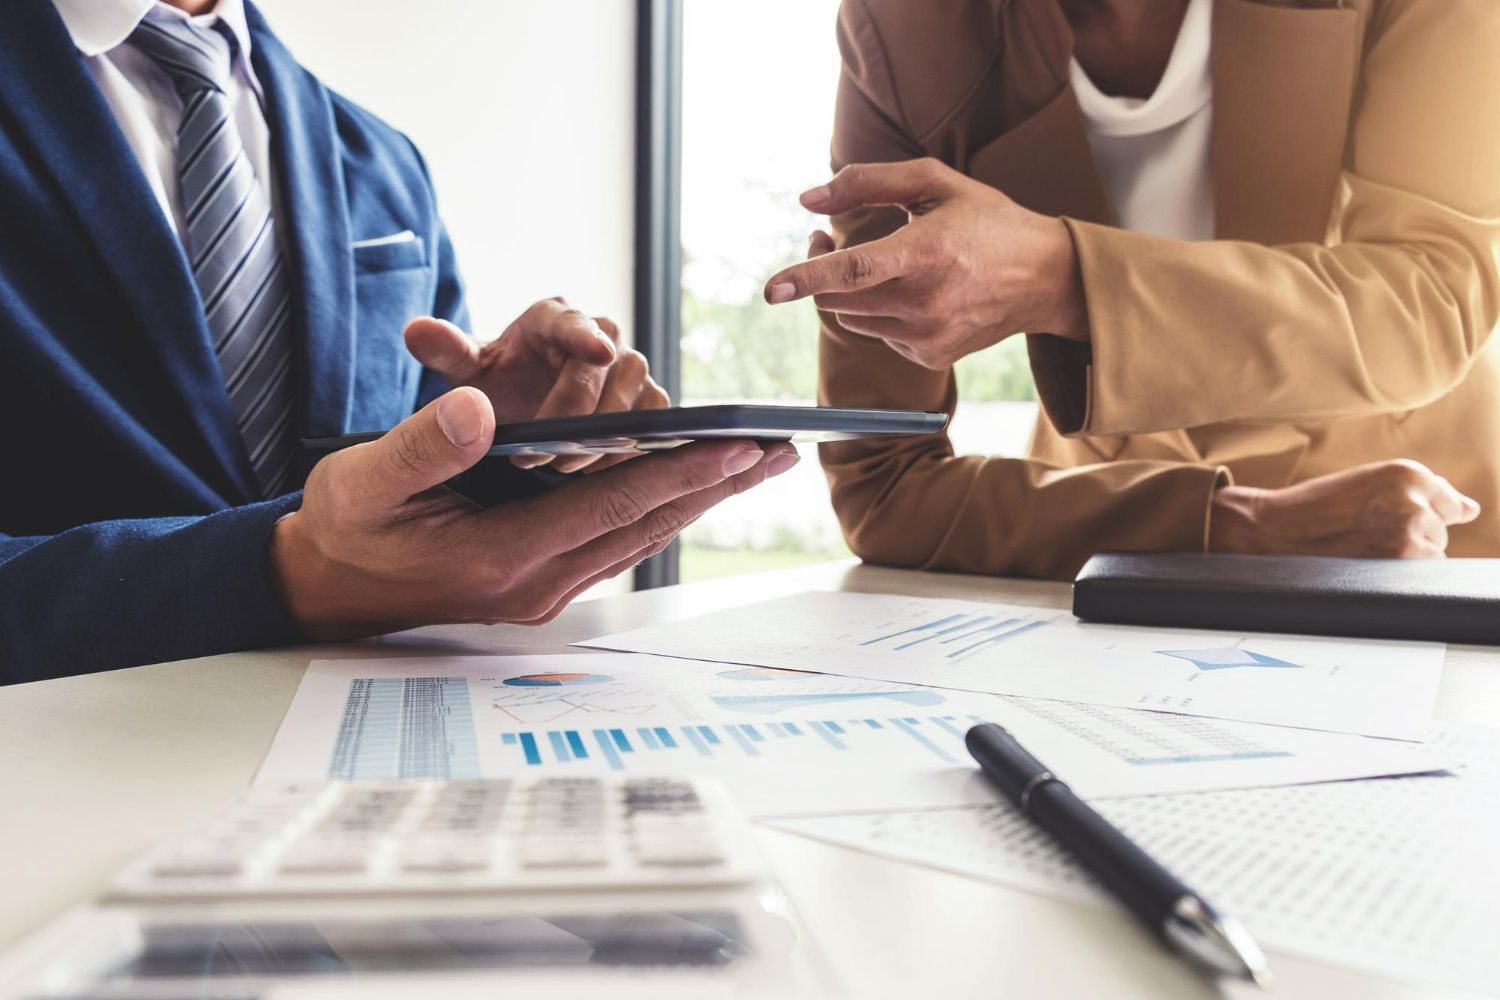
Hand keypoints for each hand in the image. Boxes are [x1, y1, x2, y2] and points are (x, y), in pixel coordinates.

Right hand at [271, 387, 798, 639]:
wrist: (324, 590)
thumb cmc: (345, 530)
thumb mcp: (365, 482)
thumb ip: (424, 446)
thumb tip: (480, 409)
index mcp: (503, 557)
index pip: (611, 505)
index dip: (677, 472)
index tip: (738, 444)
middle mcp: (538, 583)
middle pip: (646, 526)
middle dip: (716, 486)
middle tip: (782, 450)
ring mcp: (544, 590)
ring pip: (640, 537)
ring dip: (699, 498)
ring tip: (757, 463)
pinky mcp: (543, 582)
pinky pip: (618, 541)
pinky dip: (660, 507)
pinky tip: (691, 484)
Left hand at [404, 297, 668, 472]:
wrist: (516, 409)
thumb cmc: (492, 385)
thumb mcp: (463, 370)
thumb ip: (444, 350)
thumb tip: (416, 330)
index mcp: (555, 318)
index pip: (576, 322)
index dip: (588, 336)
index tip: (597, 351)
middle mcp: (602, 336)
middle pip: (612, 369)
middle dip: (578, 415)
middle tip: (541, 452)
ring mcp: (629, 371)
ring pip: (636, 400)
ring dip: (603, 438)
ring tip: (562, 468)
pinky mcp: (646, 404)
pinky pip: (652, 426)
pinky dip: (628, 451)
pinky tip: (595, 473)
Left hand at [762, 158, 1087, 369]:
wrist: (1045, 277)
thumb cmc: (985, 220)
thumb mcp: (934, 183)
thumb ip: (867, 182)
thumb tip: (807, 200)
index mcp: (927, 252)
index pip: (854, 270)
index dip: (808, 277)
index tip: (771, 290)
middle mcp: (927, 302)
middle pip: (840, 298)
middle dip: (819, 269)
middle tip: (823, 239)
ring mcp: (929, 337)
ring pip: (853, 318)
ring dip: (847, 291)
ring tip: (873, 261)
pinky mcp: (931, 358)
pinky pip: (879, 334)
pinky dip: (879, 312)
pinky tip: (912, 291)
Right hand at [1209, 460, 1480, 557]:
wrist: (1273, 528)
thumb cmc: (1317, 508)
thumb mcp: (1371, 485)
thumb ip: (1424, 494)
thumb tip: (1471, 510)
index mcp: (1408, 472)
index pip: (1449, 504)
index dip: (1418, 518)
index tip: (1386, 523)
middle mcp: (1415, 495)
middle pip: (1441, 531)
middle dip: (1412, 537)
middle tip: (1363, 533)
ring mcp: (1411, 527)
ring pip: (1433, 554)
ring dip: (1405, 557)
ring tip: (1361, 547)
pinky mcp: (1402, 556)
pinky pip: (1423, 574)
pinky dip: (1399, 575)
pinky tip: (1366, 562)